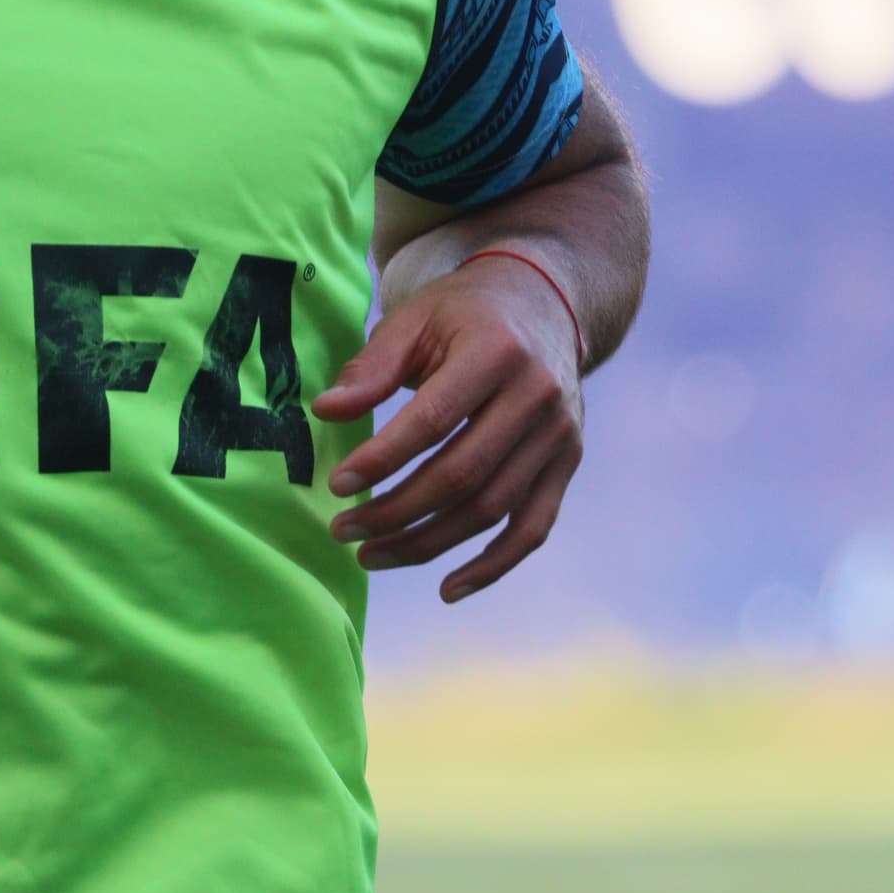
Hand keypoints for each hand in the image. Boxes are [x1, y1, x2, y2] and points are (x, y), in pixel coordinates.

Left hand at [309, 256, 584, 601]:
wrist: (543, 304)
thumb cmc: (464, 313)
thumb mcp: (415, 319)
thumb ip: (371, 367)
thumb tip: (326, 412)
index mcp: (495, 353)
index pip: (432, 420)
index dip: (382, 459)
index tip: (337, 486)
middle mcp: (536, 396)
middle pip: (462, 474)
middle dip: (396, 511)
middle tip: (344, 530)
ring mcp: (558, 435)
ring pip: (491, 509)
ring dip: (428, 543)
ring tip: (371, 554)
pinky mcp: (567, 463)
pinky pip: (532, 527)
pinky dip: (493, 566)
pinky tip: (447, 588)